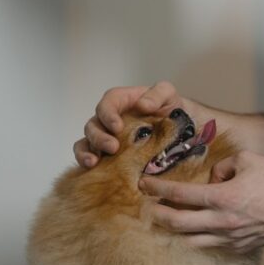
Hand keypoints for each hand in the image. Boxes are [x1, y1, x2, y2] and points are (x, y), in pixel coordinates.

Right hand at [73, 81, 187, 167]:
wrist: (178, 129)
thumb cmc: (169, 108)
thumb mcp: (168, 94)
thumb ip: (158, 94)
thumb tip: (143, 105)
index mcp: (120, 101)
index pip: (107, 104)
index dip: (108, 115)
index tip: (117, 127)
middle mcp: (108, 119)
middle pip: (93, 125)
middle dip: (99, 137)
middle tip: (113, 148)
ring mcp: (105, 138)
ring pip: (86, 142)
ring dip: (86, 152)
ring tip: (93, 163)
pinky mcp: (106, 155)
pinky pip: (88, 158)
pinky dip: (85, 163)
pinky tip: (91, 171)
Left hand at [139, 151, 263, 252]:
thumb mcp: (247, 160)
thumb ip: (222, 166)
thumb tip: (211, 178)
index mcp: (222, 197)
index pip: (180, 194)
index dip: (158, 189)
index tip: (145, 184)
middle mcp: (221, 221)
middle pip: (177, 223)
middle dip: (157, 215)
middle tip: (147, 207)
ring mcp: (229, 238)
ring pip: (190, 240)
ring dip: (175, 231)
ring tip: (167, 221)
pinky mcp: (238, 247)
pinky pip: (210, 245)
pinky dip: (198, 238)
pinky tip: (195, 230)